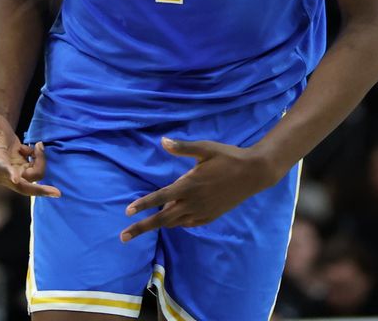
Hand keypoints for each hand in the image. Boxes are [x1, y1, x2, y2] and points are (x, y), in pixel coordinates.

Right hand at [0, 113, 60, 197]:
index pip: (2, 169)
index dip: (9, 174)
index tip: (15, 178)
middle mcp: (5, 173)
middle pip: (24, 185)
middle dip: (40, 190)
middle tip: (57, 192)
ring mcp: (15, 172)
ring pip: (34, 175)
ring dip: (41, 161)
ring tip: (38, 145)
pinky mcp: (23, 169)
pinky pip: (37, 168)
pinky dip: (38, 157)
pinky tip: (29, 149)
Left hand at [119, 137, 277, 241]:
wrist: (254, 174)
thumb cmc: (228, 157)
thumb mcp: (205, 148)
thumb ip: (182, 147)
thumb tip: (163, 141)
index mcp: (189, 185)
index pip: (160, 198)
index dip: (142, 205)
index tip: (127, 212)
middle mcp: (193, 202)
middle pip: (162, 218)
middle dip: (142, 227)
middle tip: (123, 236)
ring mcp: (203, 212)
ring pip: (175, 222)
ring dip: (158, 224)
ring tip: (142, 226)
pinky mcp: (211, 216)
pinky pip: (188, 223)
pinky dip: (176, 223)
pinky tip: (171, 220)